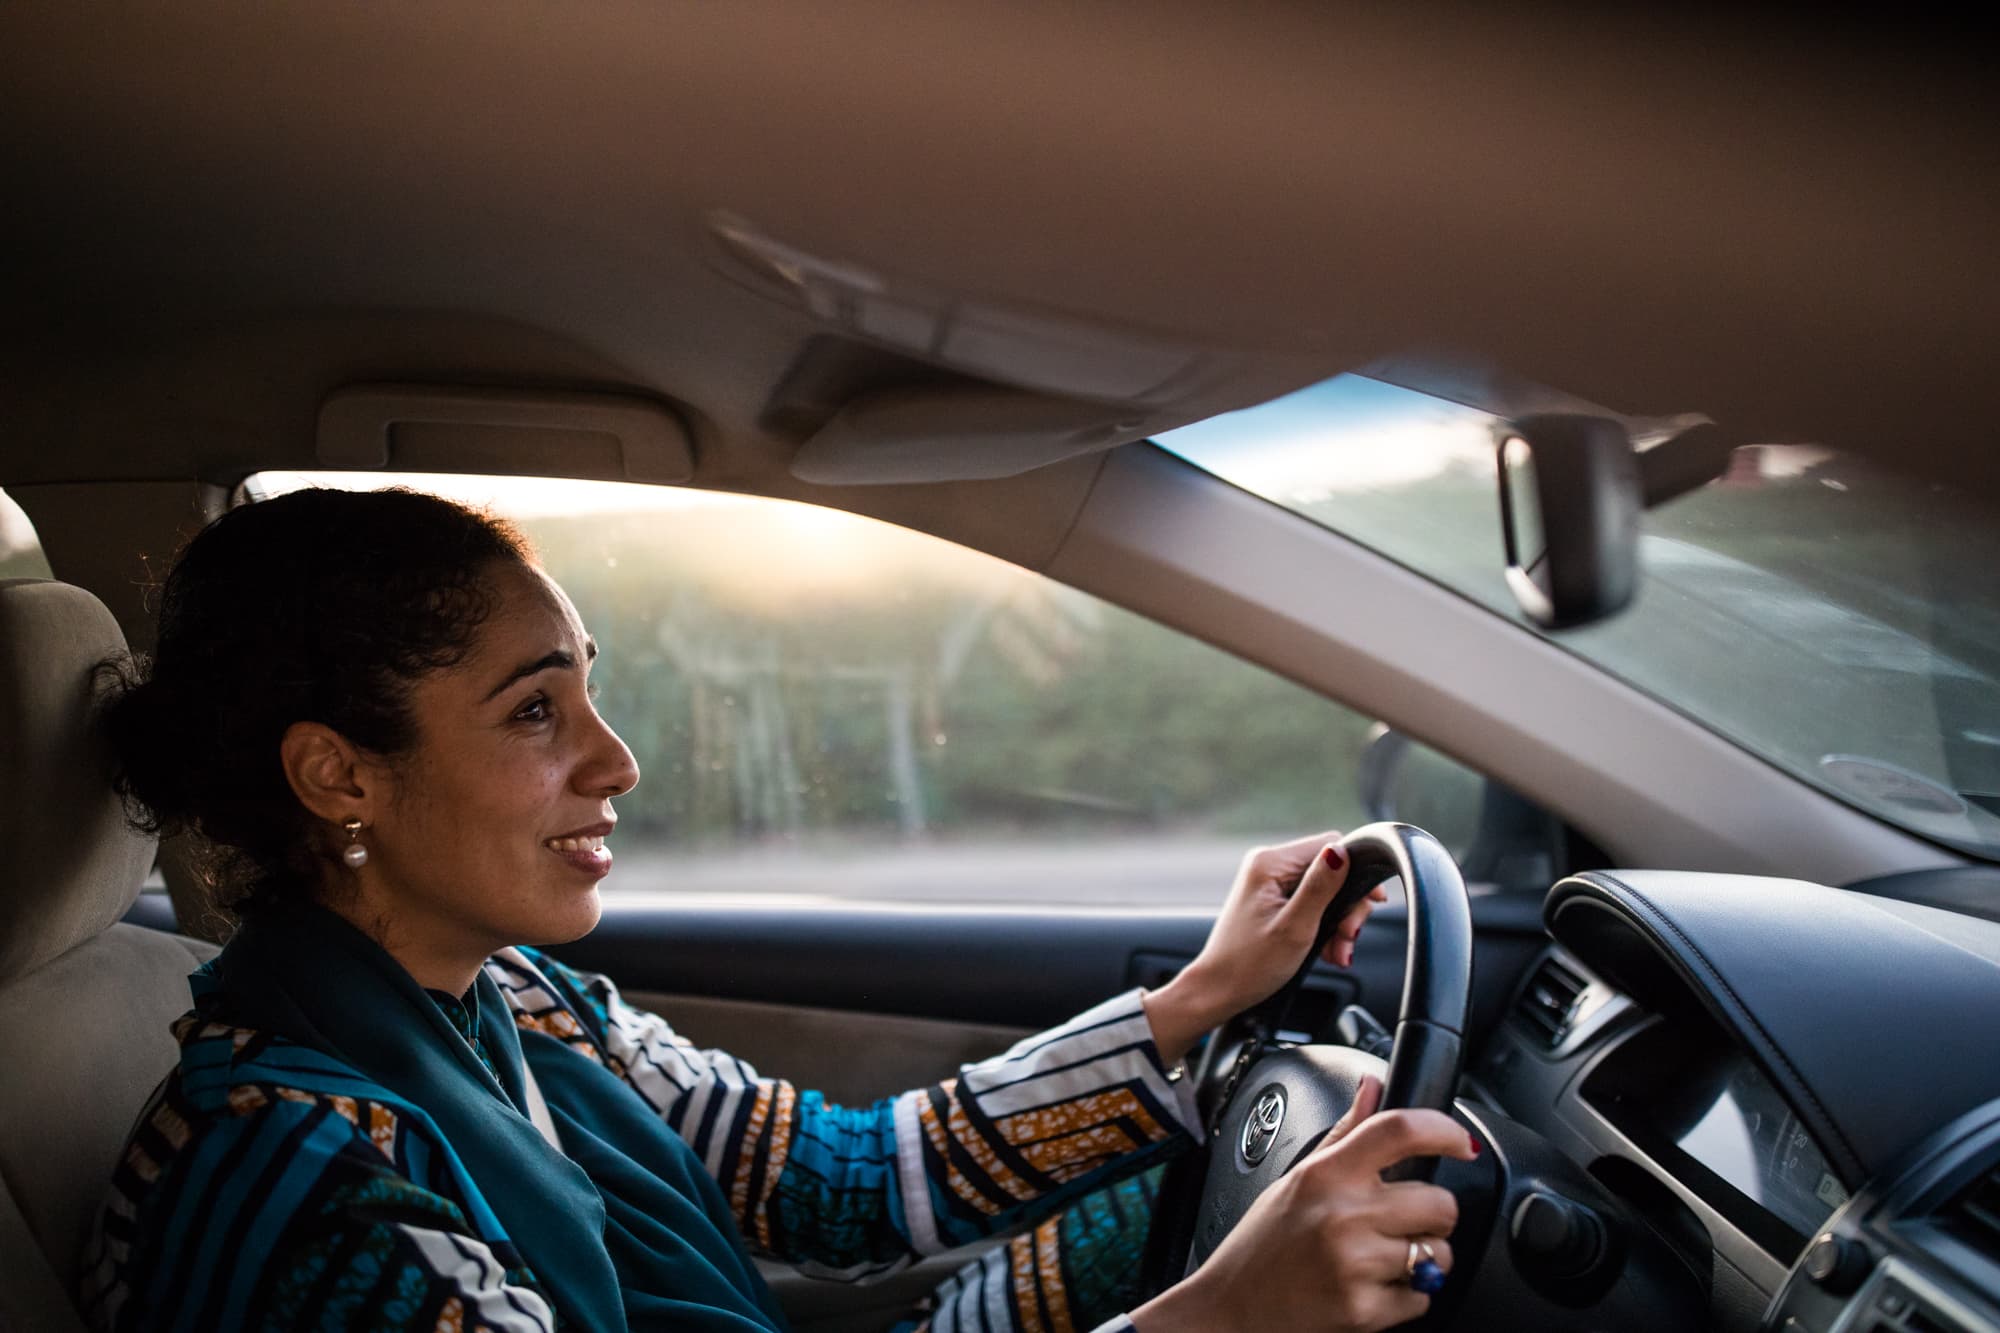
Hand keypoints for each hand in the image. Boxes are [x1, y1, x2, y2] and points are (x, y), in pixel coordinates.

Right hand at [1130, 1077, 1475, 1332]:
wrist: (1233, 1309)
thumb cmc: (1264, 1243)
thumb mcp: (1298, 1178)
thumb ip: (1344, 1133)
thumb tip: (1373, 1086)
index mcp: (1327, 1174)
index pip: (1400, 1131)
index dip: (1443, 1131)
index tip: (1460, 1142)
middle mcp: (1343, 1214)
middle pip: (1440, 1203)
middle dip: (1432, 1216)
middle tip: (1402, 1223)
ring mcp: (1355, 1264)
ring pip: (1438, 1254)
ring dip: (1423, 1260)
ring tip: (1381, 1260)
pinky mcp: (1364, 1310)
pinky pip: (1423, 1298)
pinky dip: (1406, 1298)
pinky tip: (1370, 1288)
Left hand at [1143, 831, 1389, 1064]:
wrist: (1220, 990)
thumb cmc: (1250, 965)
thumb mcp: (1295, 927)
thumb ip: (1320, 887)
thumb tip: (1342, 851)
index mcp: (1270, 863)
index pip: (1330, 844)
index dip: (1356, 873)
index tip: (1371, 904)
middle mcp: (1268, 865)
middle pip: (1330, 871)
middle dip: (1346, 908)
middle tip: (1347, 939)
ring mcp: (1269, 883)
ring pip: (1325, 891)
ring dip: (1338, 923)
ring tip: (1337, 953)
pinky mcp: (1272, 900)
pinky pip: (1311, 904)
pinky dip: (1324, 927)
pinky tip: (1327, 951)